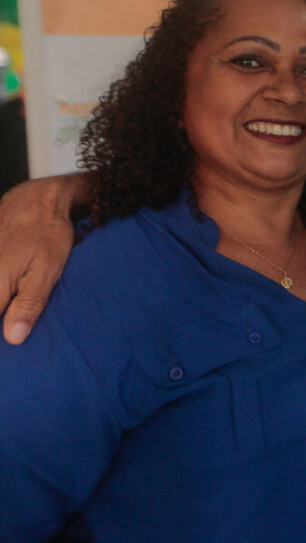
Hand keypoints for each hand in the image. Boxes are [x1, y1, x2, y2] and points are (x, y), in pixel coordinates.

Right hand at [0, 174, 86, 343]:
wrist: (37, 199)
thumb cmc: (47, 234)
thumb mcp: (46, 271)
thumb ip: (29, 304)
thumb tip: (13, 339)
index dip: (0, 341)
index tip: (8, 359)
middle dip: (3, 319)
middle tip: (17, 344)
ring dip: (4, 305)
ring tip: (15, 303)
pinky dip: (2, 290)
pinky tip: (10, 295)